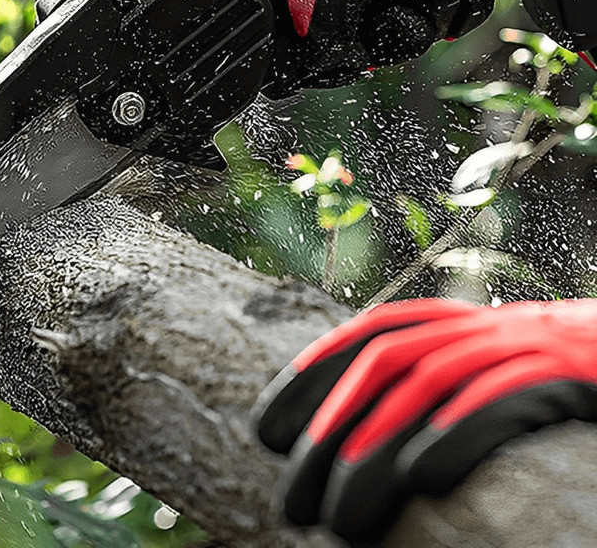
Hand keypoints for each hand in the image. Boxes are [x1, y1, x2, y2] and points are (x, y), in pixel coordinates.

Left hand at [254, 298, 596, 542]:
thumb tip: (369, 450)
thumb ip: (431, 387)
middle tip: (293, 497)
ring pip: (432, 381)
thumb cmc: (548, 374)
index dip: (310, 375)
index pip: (366, 335)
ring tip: (341, 509)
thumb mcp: (484, 369)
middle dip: (330, 427)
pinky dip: (459, 429)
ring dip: (378, 443)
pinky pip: (505, 396)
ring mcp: (522, 343)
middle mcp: (478, 325)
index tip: (266, 430)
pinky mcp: (566, 373)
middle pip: (385, 362)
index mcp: (454, 323)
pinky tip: (422, 476)